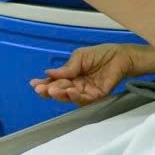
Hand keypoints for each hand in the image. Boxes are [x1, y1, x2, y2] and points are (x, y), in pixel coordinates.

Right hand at [30, 44, 153, 105]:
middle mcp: (76, 85)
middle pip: (60, 91)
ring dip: (61, 95)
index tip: (34, 84)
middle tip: (42, 89)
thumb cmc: (100, 54)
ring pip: (70, 98)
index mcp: (70, 75)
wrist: (120, 56)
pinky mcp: (96, 96)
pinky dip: (76, 97)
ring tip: (53, 90)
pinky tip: (70, 92)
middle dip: (49, 91)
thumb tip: (49, 73)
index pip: (55, 82)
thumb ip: (67, 67)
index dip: (44, 84)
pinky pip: (84, 100)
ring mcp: (85, 92)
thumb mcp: (80, 56)